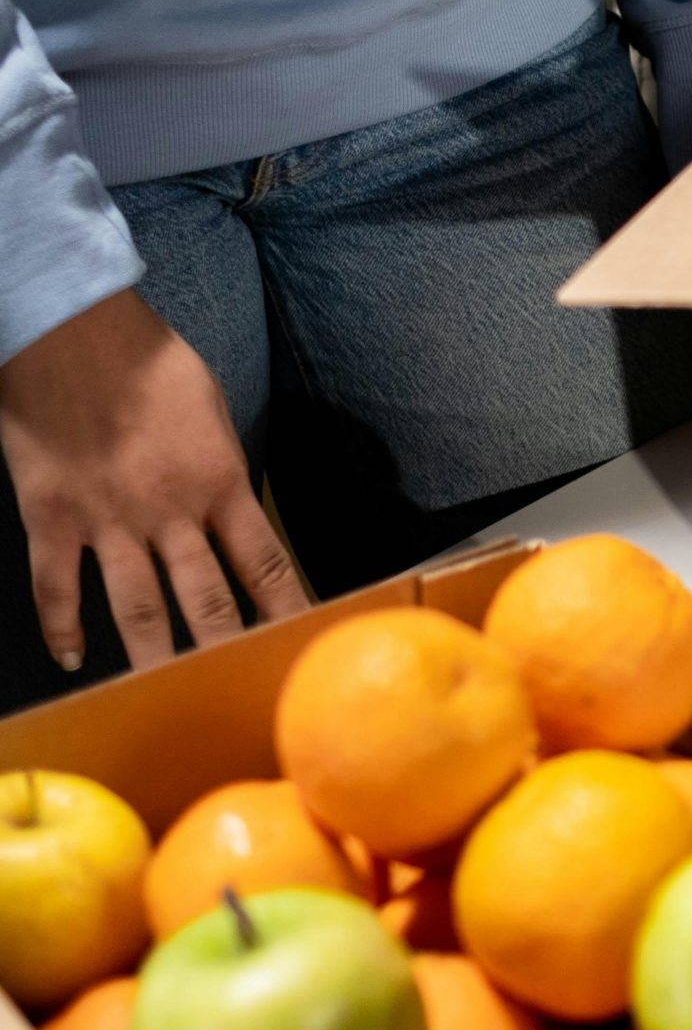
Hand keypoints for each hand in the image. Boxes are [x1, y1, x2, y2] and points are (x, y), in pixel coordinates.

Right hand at [0, 290, 304, 673]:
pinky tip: (74, 659)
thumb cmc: (148, 360)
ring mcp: (107, 520)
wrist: (72, 329)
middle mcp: (168, 511)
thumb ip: (222, 468)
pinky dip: (63, 628)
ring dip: (152, 659)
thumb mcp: (212, 409)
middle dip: (226, 653)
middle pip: (206, 600)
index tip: (302, 643)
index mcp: (219, 481)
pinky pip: (58, 588)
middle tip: (240, 693)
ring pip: (136, 609)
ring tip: (164, 700)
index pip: (264, 562)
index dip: (286, 609)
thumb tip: (233, 507)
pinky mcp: (51, 517)